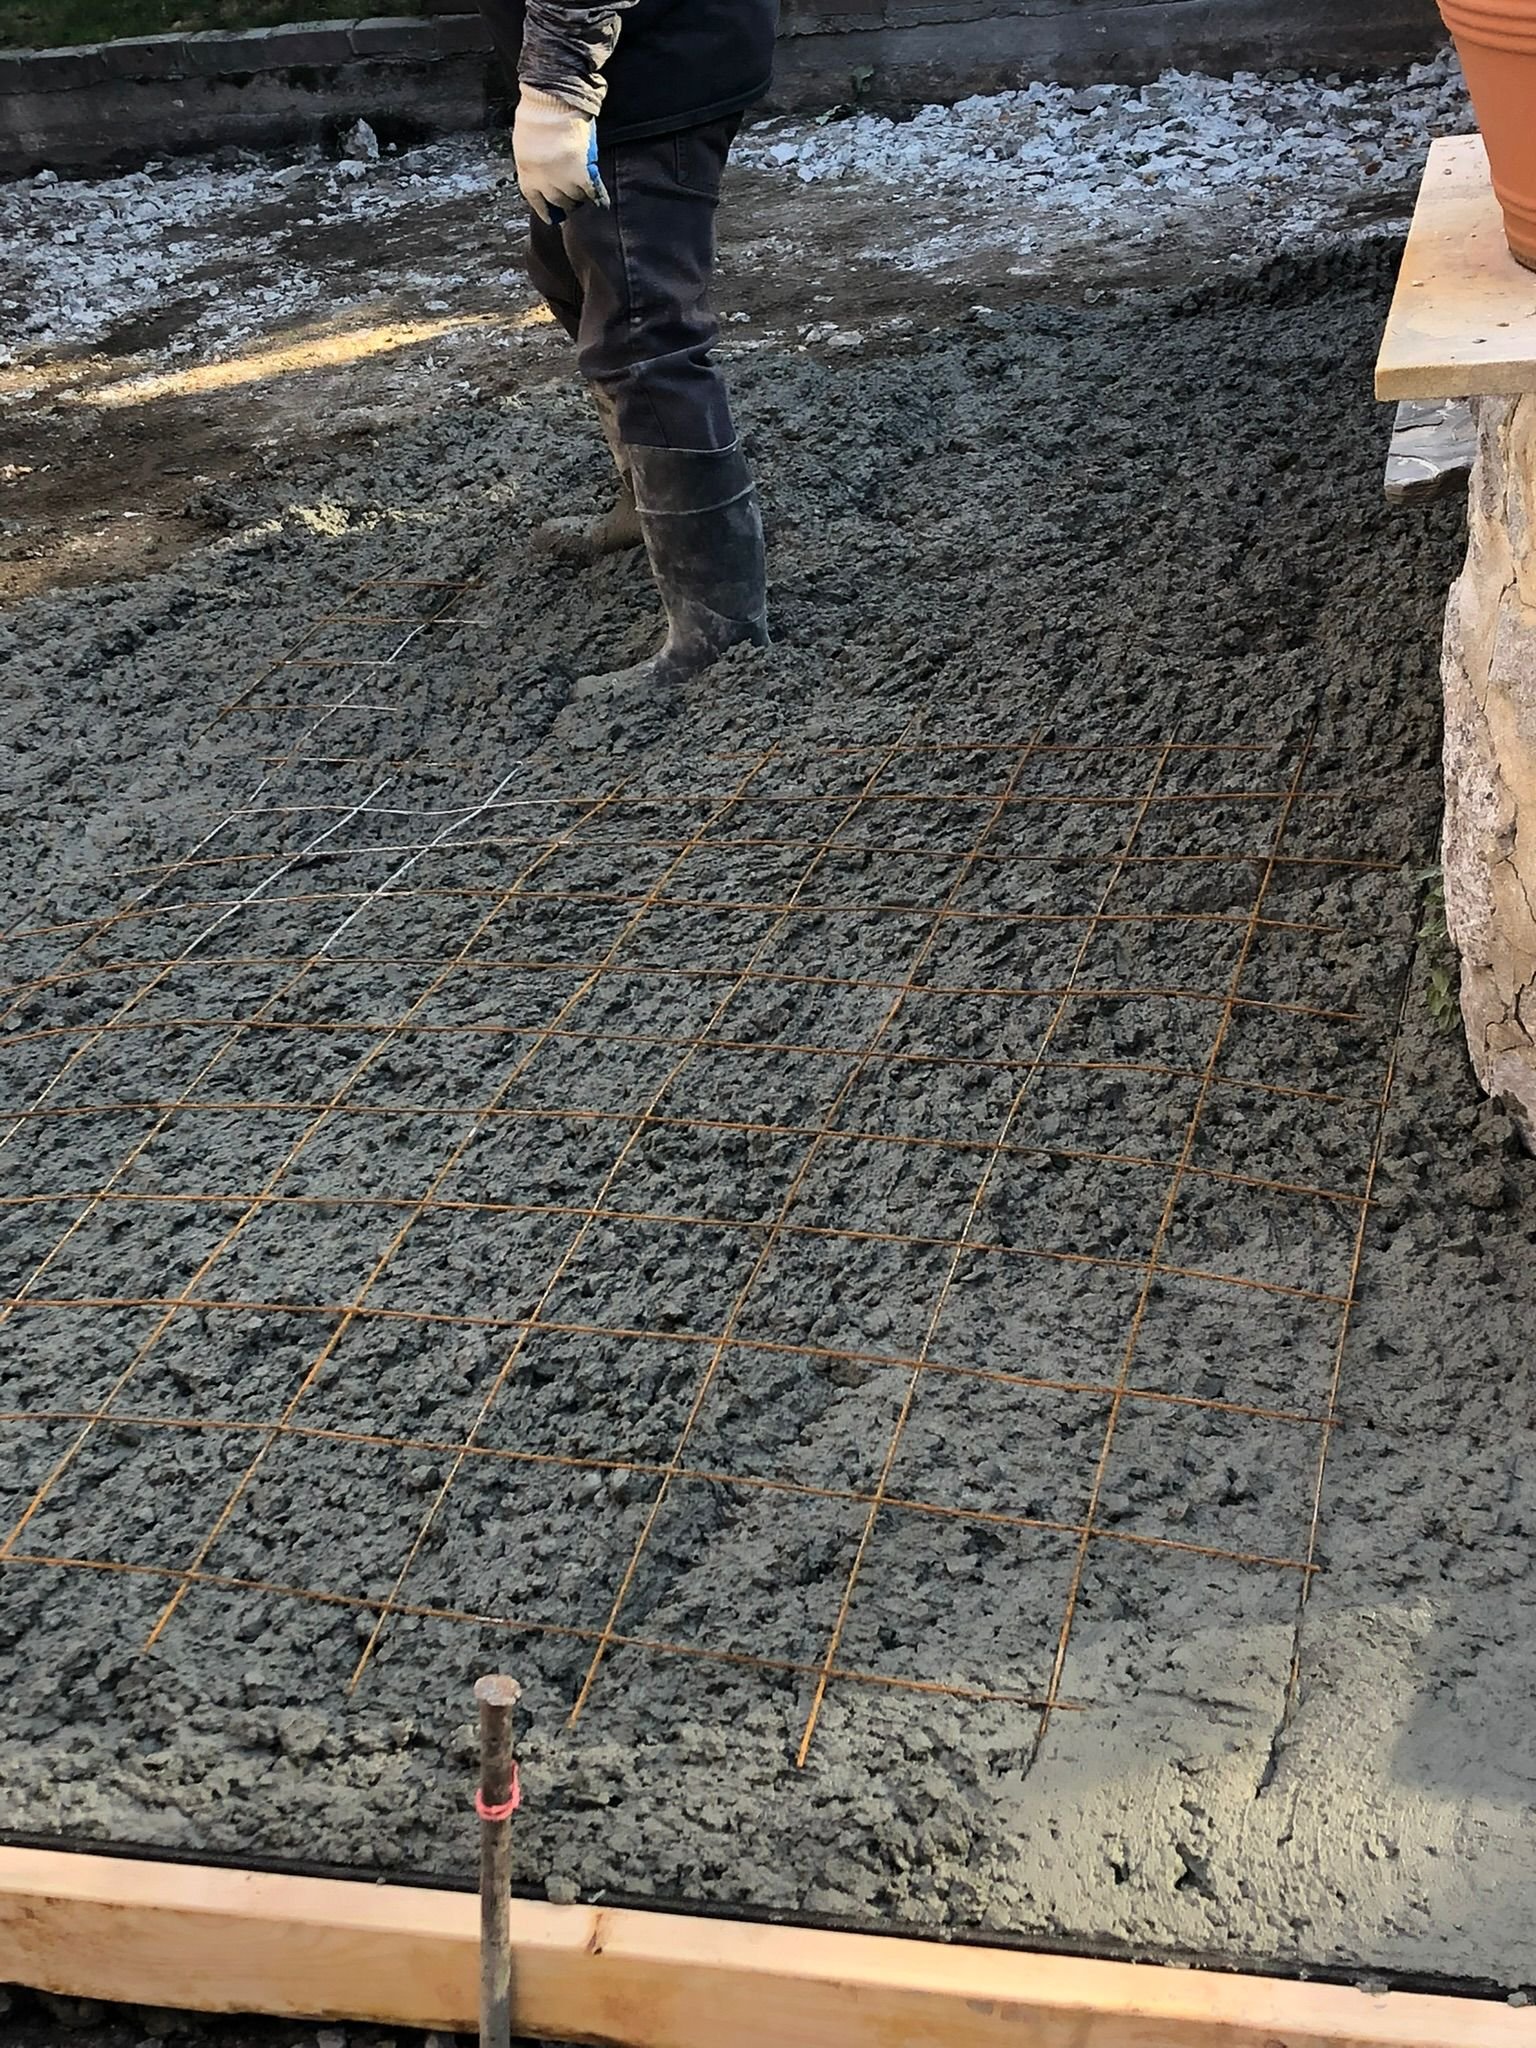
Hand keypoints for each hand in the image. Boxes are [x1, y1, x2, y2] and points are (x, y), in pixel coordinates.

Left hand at [514, 88, 605, 224]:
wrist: (553, 97)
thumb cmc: (537, 111)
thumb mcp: (526, 142)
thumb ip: (534, 161)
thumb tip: (544, 174)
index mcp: (527, 171)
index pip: (535, 200)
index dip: (545, 209)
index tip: (552, 217)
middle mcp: (544, 180)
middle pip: (558, 201)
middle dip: (566, 202)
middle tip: (573, 201)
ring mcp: (563, 178)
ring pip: (575, 198)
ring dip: (581, 197)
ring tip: (585, 194)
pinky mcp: (581, 172)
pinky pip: (592, 191)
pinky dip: (598, 197)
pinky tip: (602, 201)